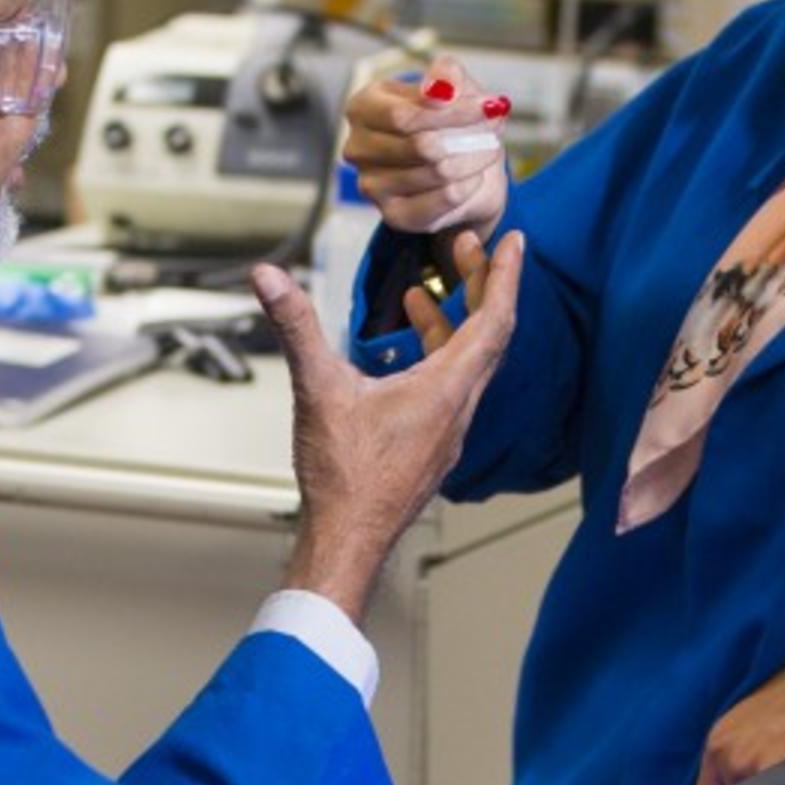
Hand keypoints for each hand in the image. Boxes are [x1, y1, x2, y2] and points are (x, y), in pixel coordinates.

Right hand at [253, 235, 522, 623]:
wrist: (347, 540)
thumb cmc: (343, 479)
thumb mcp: (316, 389)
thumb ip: (295, 327)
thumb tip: (269, 278)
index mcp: (444, 391)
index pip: (493, 320)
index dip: (505, 276)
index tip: (515, 243)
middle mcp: (457, 409)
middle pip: (487, 336)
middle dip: (480, 286)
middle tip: (466, 250)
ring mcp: (448, 430)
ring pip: (468, 364)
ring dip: (454, 322)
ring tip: (423, 293)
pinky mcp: (432, 445)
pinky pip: (450, 388)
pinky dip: (438, 355)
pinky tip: (405, 352)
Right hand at [340, 55, 510, 242]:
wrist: (457, 162)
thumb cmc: (447, 118)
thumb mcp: (451, 85)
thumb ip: (446, 75)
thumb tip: (441, 89)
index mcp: (362, 108)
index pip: (404, 116)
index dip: (452, 112)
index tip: (488, 106)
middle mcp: (358, 148)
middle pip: (421, 145)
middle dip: (467, 135)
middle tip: (496, 127)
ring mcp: (371, 186)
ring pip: (436, 172)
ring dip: (474, 158)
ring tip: (489, 148)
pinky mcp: (394, 215)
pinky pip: (443, 199)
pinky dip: (468, 185)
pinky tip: (475, 175)